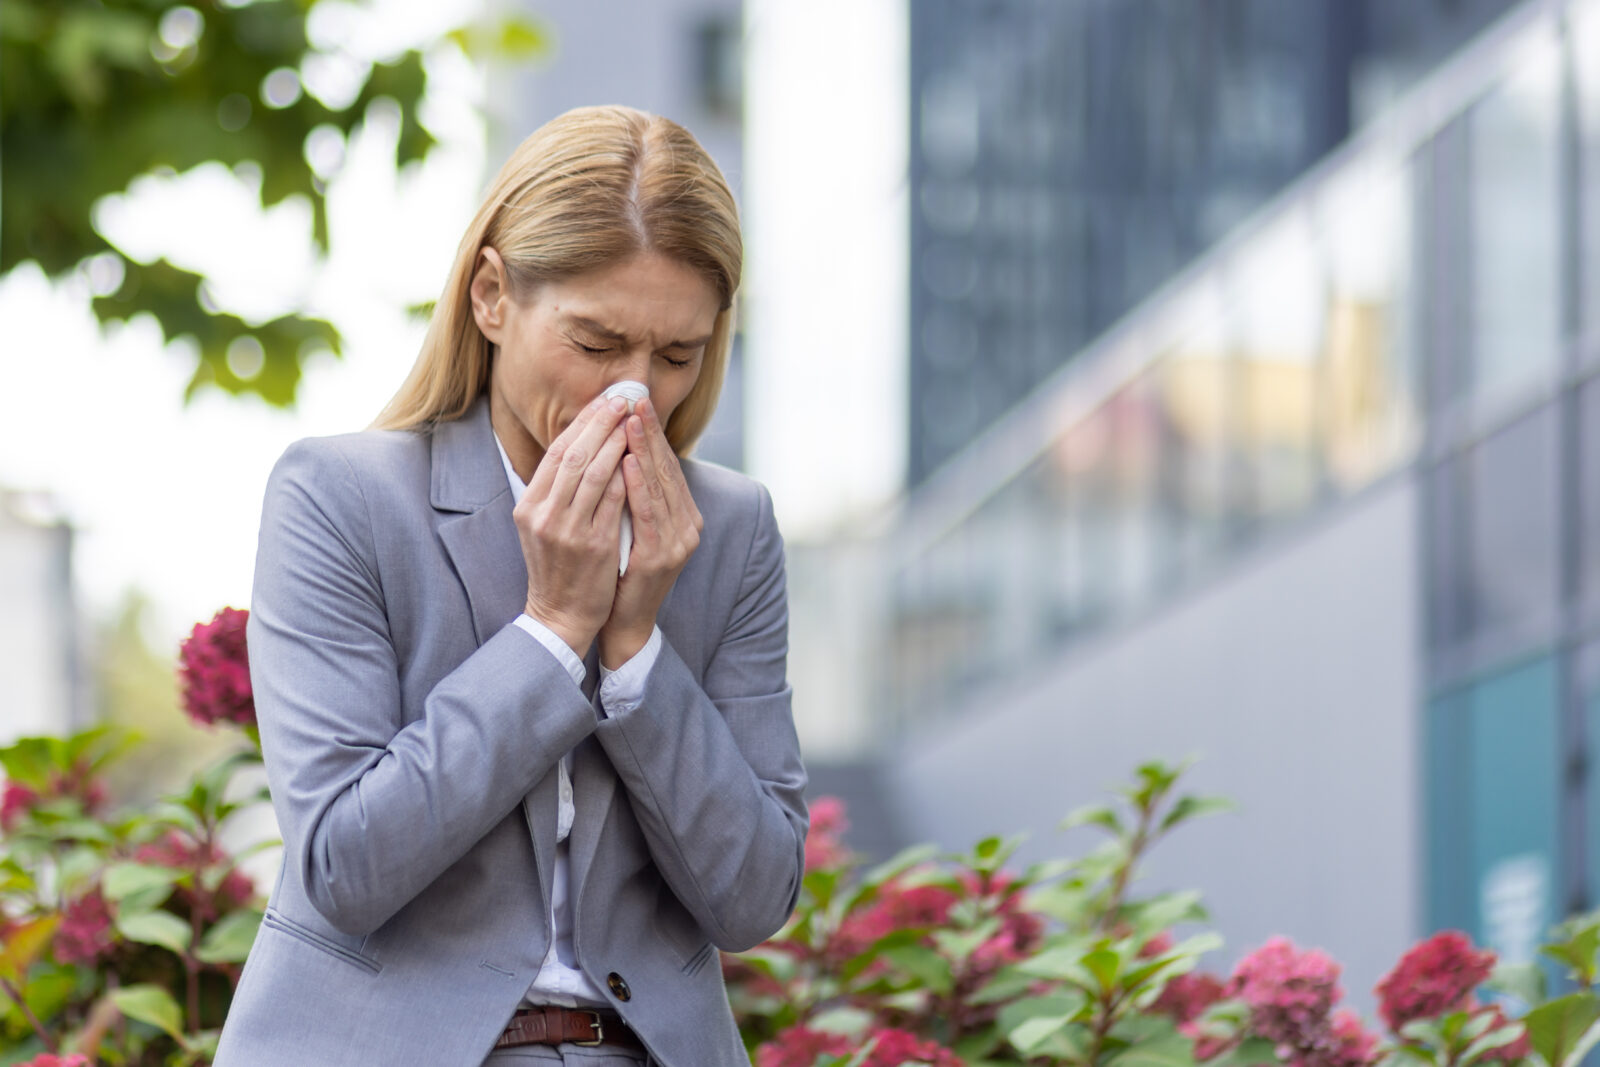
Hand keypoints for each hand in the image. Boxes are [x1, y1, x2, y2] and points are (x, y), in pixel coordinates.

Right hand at [514, 394, 629, 656]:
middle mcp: (543, 515)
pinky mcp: (593, 546)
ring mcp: (567, 530)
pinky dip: (626, 475)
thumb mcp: (541, 526)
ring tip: (633, 419)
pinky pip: (612, 501)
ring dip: (616, 441)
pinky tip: (639, 456)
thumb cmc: (557, 568)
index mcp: (529, 506)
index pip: (556, 453)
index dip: (581, 424)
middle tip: (621, 398)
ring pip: (593, 472)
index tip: (602, 401)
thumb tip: (578, 446)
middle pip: (573, 455)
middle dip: (600, 422)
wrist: (560, 616)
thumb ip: (554, 491)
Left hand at [599, 397, 703, 667]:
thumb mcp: (628, 524)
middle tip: (634, 398)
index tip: (634, 401)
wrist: (622, 621)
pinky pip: (649, 513)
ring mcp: (677, 541)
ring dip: (645, 449)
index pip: (665, 464)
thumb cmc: (619, 570)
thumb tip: (617, 449)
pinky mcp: (661, 556)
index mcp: (680, 514)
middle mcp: (686, 524)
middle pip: (666, 468)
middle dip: (649, 431)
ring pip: (660, 485)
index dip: (651, 432)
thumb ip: (631, 492)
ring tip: (630, 420)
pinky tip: (629, 462)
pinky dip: (639, 485)